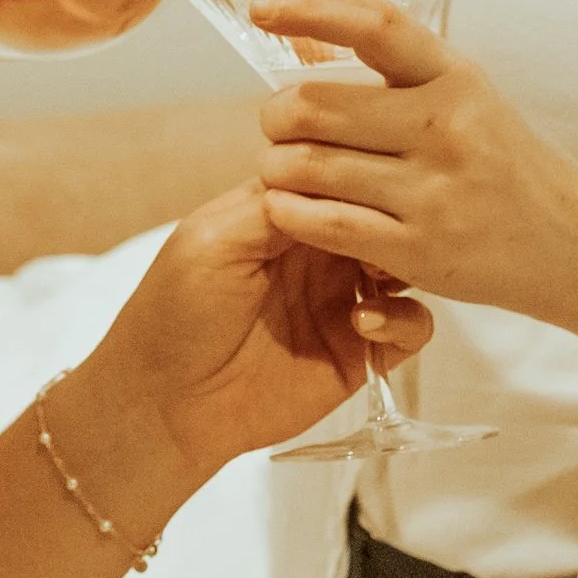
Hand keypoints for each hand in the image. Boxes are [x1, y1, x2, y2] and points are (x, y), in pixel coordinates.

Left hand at [90, 178, 428, 477]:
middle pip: (383, 217)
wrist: (166, 402)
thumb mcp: (215, 239)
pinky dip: (405, 319)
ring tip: (379, 276)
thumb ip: (278, 204)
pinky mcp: (359, 352)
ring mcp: (343, 300)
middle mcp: (320, 252)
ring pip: (407, 266)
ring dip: (406, 264)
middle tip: (388, 229)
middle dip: (394, 218)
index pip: (342, 177)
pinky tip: (366, 323)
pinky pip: (411, 327)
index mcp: (285, 214)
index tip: (372, 181)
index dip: (361, 176)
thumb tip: (336, 175)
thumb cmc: (174, 313)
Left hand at [250, 0, 577, 319]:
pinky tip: (288, 209)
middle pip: (314, 106)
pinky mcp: (420, 250)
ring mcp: (434, 192)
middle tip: (280, 128)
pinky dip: (289, 212)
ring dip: (275, 168)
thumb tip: (307, 36)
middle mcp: (445, 128)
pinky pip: (324, 223)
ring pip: (308, 167)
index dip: (310, 10)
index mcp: (455, 78)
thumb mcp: (463, 97)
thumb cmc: (502, 162)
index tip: (262, 8)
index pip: (376, 25)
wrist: (570, 238)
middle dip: (276, 116)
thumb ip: (395, 71)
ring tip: (283, 171)